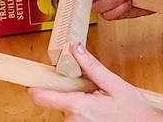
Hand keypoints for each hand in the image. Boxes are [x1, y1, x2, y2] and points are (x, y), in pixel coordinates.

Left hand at [28, 42, 162, 121]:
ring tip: (100, 101)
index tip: (29, 80)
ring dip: (78, 102)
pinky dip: (83, 111)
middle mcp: (73, 121)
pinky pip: (75, 117)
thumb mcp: (114, 84)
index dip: (34, 87)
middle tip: (90, 88)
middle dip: (70, 91)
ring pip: (68, 109)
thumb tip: (75, 49)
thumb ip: (92, 67)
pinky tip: (100, 110)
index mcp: (78, 106)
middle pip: (58, 100)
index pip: (43, 97)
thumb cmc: (133, 111)